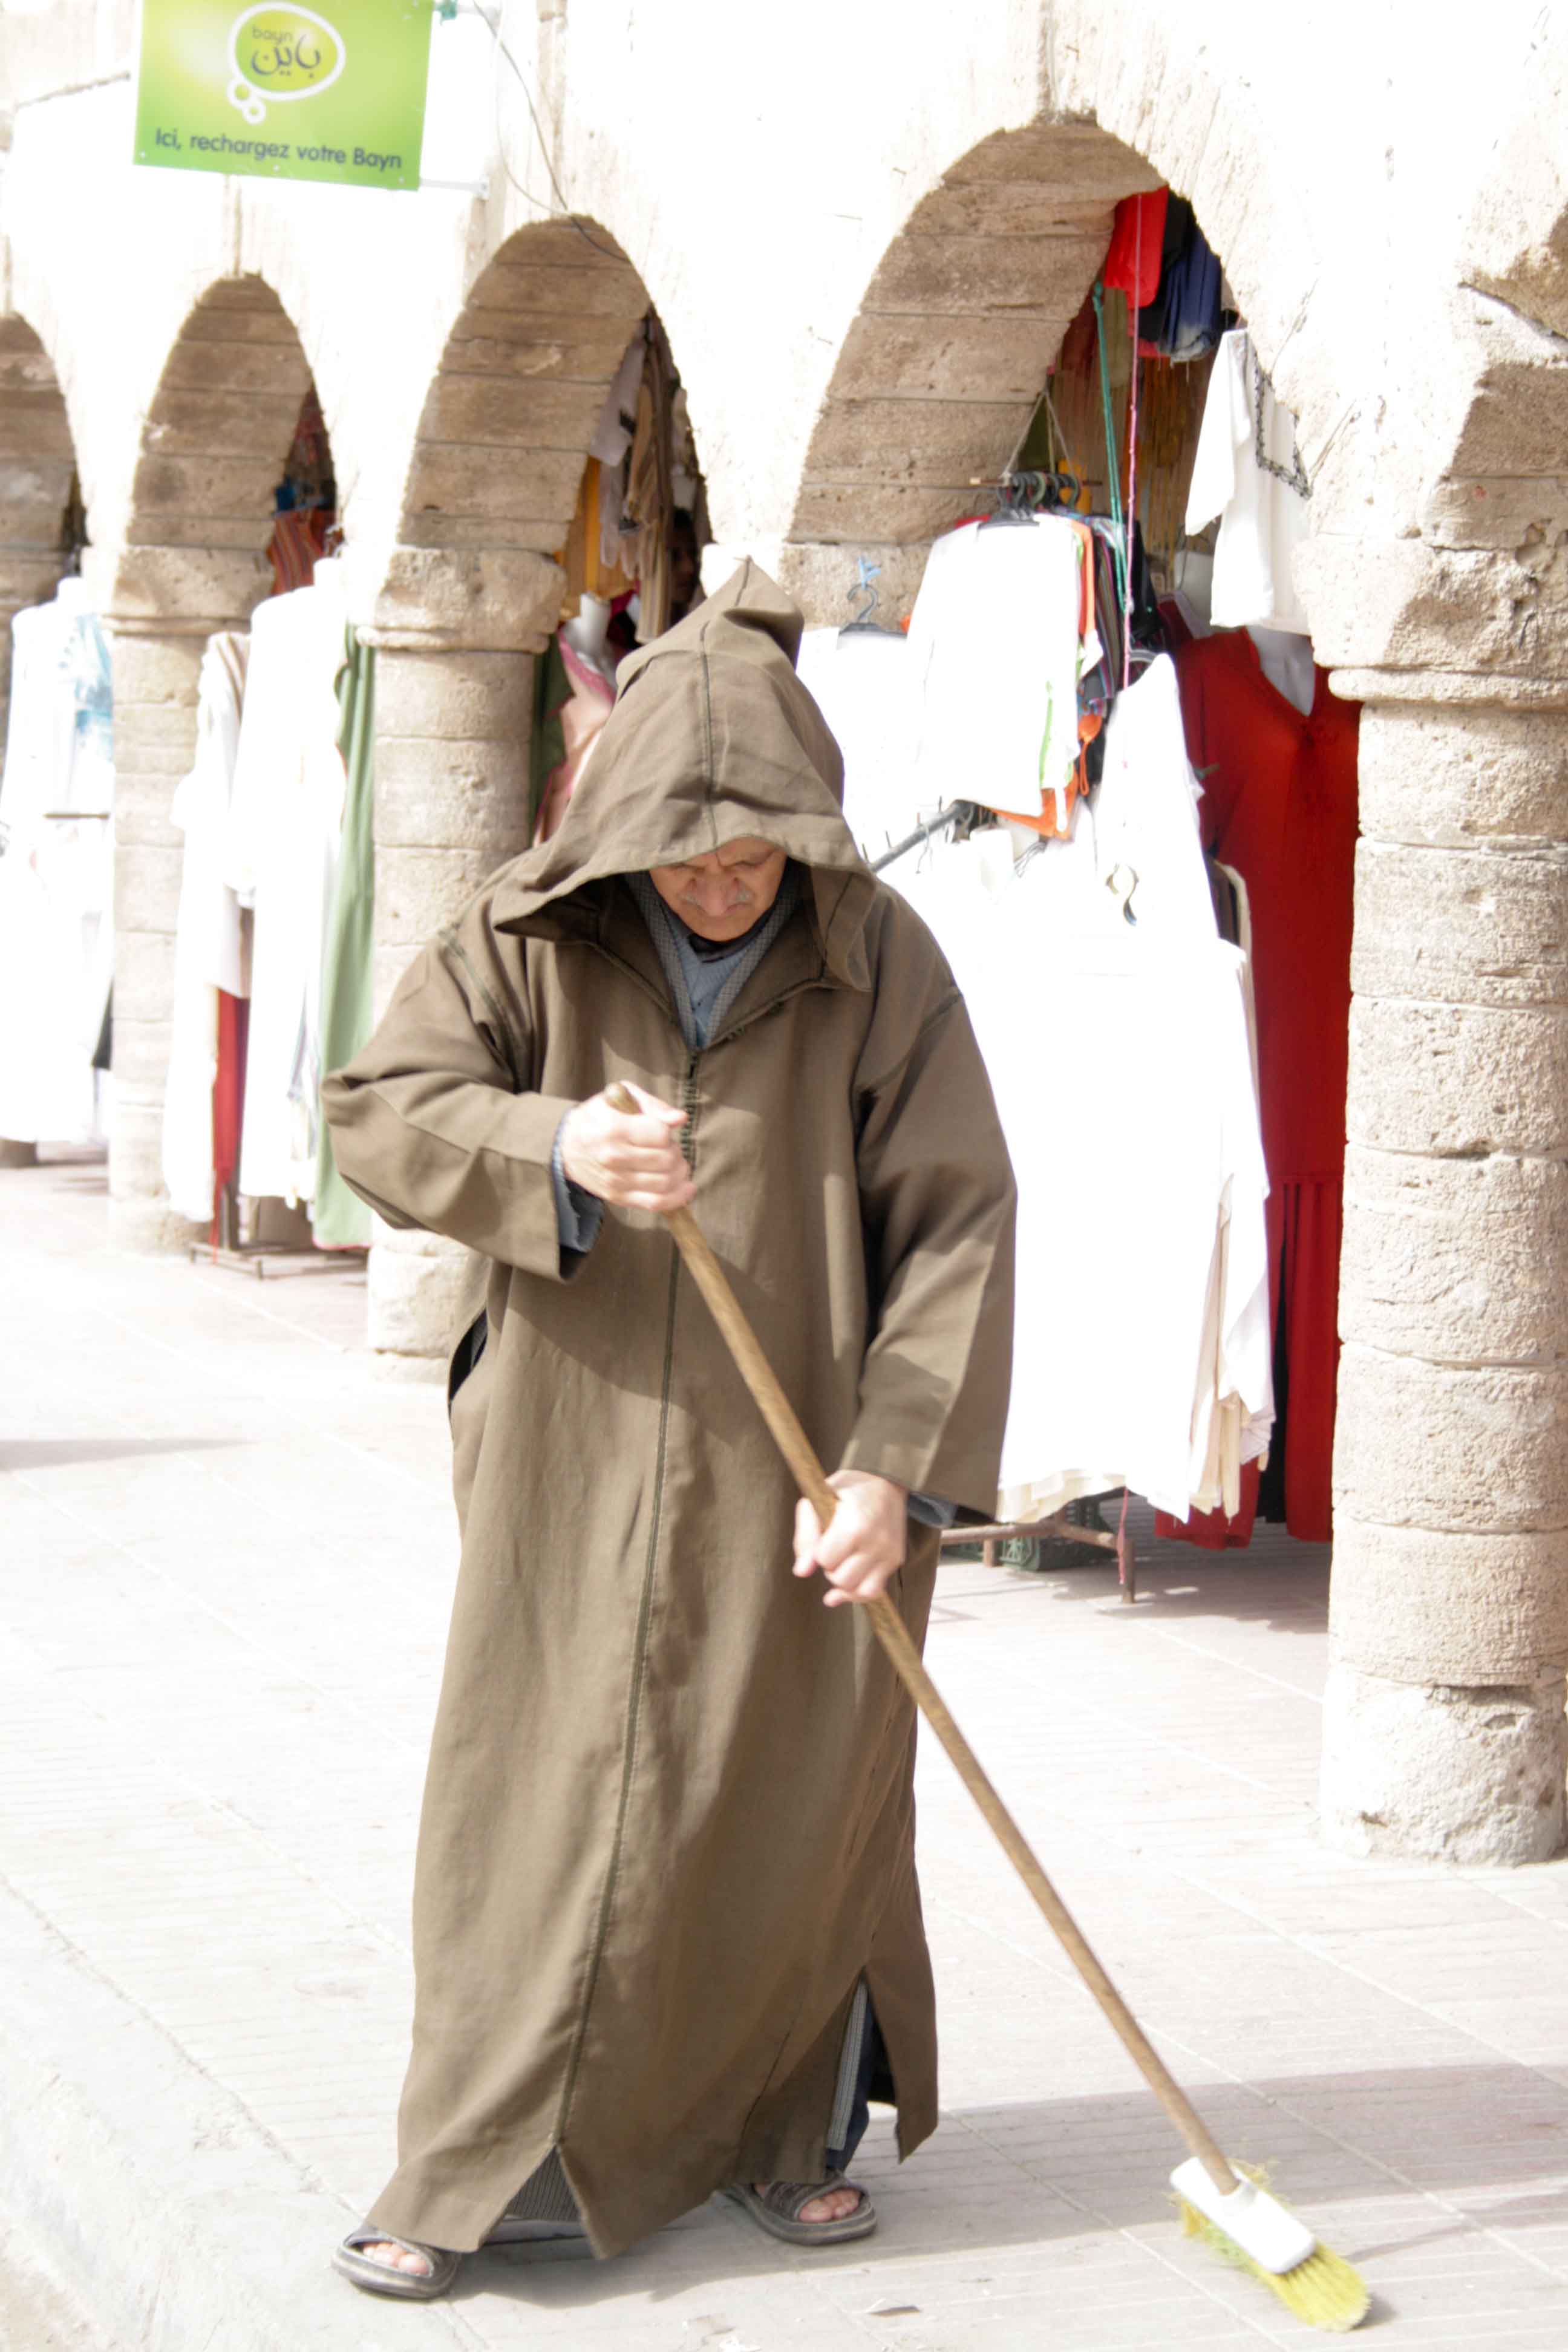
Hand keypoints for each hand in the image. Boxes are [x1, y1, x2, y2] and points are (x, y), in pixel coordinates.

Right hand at [560, 1084, 693, 1212]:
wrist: (568, 1146)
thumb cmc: (600, 1116)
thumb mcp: (622, 1097)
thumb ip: (653, 1105)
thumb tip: (680, 1119)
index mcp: (614, 1129)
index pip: (660, 1134)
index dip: (668, 1132)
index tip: (662, 1130)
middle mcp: (613, 1157)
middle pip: (666, 1160)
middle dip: (677, 1152)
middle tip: (671, 1148)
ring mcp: (615, 1181)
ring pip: (665, 1183)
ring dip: (680, 1174)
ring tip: (677, 1165)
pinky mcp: (618, 1197)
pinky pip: (655, 1203)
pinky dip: (677, 1198)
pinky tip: (686, 1189)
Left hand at [793, 1471, 907, 1608]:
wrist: (885, 1480)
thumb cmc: (845, 1490)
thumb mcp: (817, 1502)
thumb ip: (805, 1537)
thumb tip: (801, 1573)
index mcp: (854, 1525)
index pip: (825, 1560)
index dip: (818, 1551)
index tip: (824, 1536)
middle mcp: (875, 1543)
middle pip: (840, 1578)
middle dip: (830, 1567)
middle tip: (834, 1547)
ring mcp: (888, 1553)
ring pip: (856, 1590)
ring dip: (843, 1581)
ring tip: (842, 1562)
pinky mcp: (895, 1560)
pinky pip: (872, 1592)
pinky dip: (856, 1594)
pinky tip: (841, 1592)